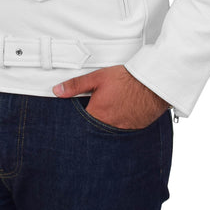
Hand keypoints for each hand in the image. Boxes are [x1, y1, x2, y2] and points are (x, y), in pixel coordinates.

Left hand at [52, 65, 170, 129]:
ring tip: (108, 114)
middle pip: (93, 131)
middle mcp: (109, 126)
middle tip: (93, 117)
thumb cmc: (126, 79)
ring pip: (108, 132)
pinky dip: (119, 125)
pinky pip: (122, 131)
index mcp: (97, 114)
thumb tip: (57, 91)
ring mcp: (123, 129)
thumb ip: (76, 85)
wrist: (152, 84)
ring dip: (105, 125)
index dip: (76, 122)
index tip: (74, 122)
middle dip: (91, 126)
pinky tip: (120, 115)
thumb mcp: (97, 77)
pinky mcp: (134, 129)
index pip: (79, 125)